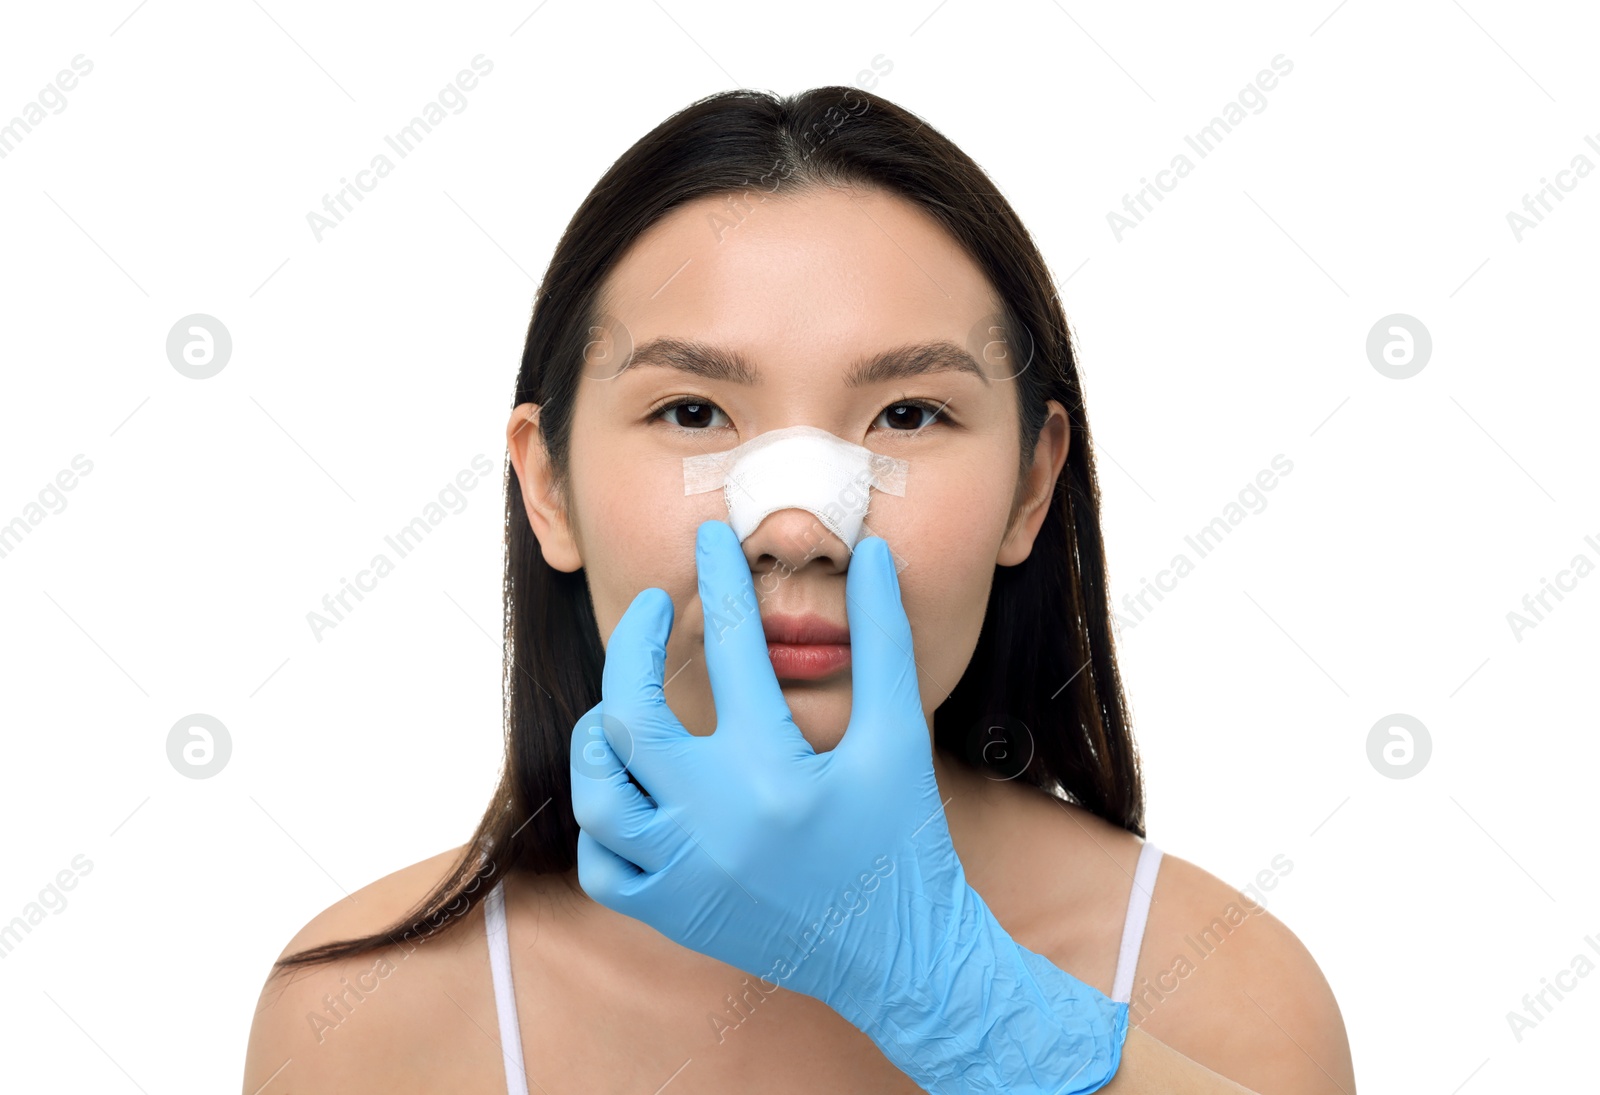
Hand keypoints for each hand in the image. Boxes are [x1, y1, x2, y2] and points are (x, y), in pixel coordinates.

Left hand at [570, 519, 1125, 1092]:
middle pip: (629, 715)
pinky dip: (605, 821)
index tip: (709, 538)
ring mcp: (684, 876)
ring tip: (627, 702)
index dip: (721, 580)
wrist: (903, 959)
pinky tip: (632, 787)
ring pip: (596, 791)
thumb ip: (884, 642)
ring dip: (601, 736)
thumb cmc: (905, 843)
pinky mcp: (673, 915)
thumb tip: (875, 554)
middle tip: (656, 610)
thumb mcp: (901, 738)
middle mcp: (714, 825)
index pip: (734, 649)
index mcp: (774, 775)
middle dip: (634, 646)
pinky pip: (603, 864)